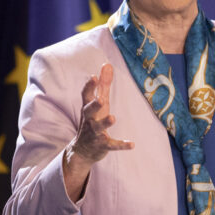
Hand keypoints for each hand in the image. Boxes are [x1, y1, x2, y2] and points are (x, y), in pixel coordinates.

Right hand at [63, 63, 132, 198]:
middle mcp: (89, 119)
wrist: (82, 150)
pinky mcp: (103, 145)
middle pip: (89, 111)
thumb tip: (107, 64)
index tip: (94, 76)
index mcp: (88, 108)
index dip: (89, 86)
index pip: (86, 96)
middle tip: (101, 100)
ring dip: (105, 123)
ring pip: (98, 128)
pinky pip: (112, 145)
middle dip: (94, 105)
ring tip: (113, 118)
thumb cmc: (92, 120)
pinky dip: (121, 145)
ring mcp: (95, 133)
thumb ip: (103, 84)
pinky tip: (132, 144)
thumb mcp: (98, 102)